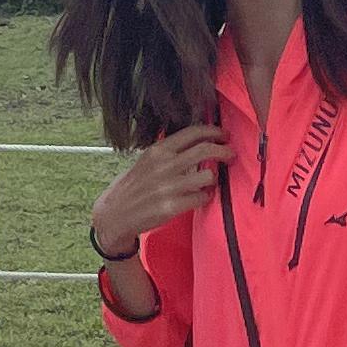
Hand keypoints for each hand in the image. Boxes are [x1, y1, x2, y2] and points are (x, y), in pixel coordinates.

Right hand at [87, 124, 225, 260]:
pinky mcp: (171, 207)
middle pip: (205, 150)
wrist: (115, 214)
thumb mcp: (146, 161)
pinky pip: (201, 198)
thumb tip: (197, 142)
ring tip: (210, 182)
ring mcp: (168, 186)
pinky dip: (206, 197)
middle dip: (224, 151)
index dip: (213, 131)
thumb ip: (169, 152)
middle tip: (231, 155)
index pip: (193, 132)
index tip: (224, 135)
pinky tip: (202, 197)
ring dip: (214, 179)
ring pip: (207, 176)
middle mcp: (164, 165)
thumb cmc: (134, 186)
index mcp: (158, 150)